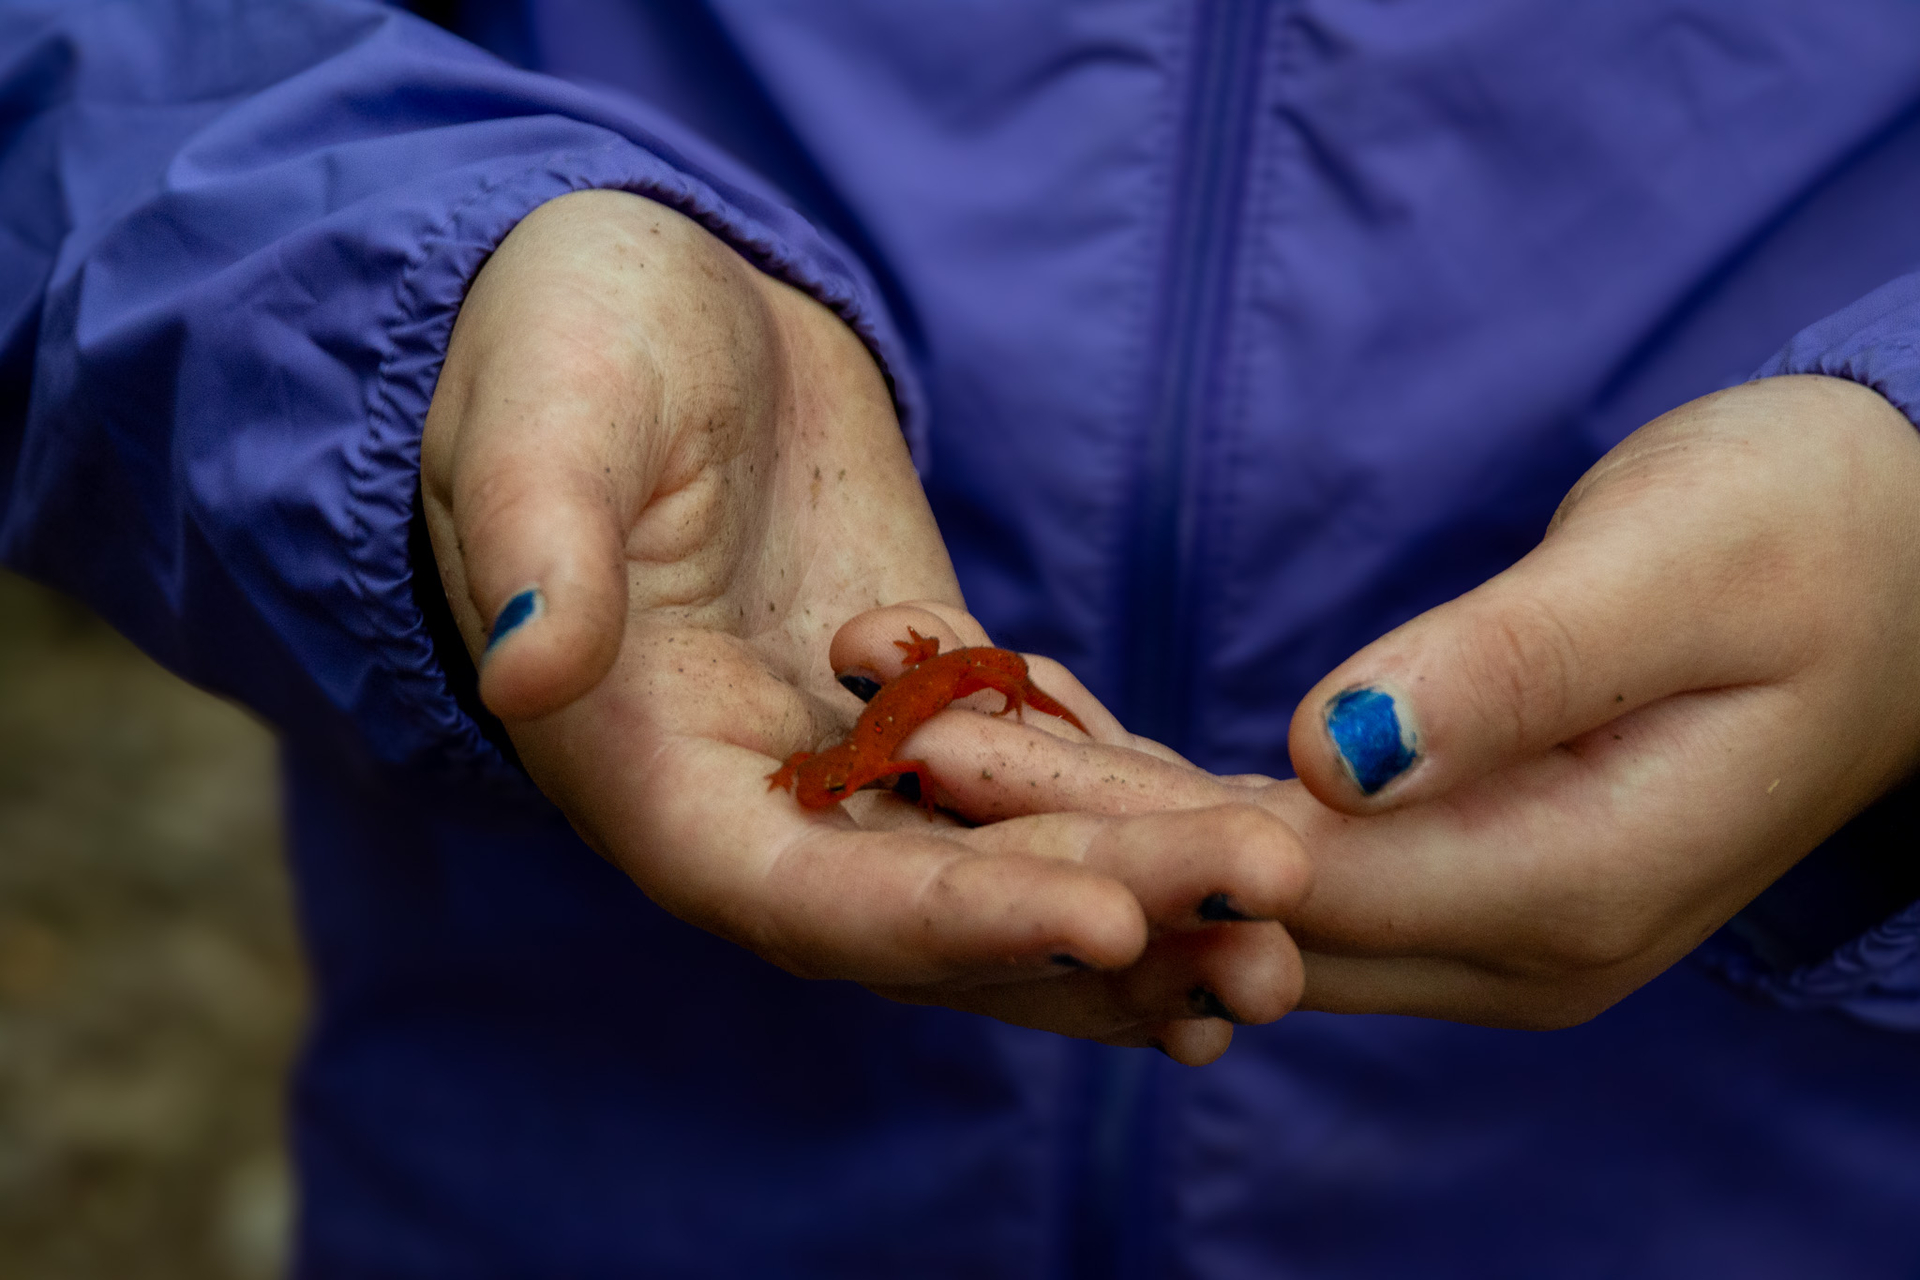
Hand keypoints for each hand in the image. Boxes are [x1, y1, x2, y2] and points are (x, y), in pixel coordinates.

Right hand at [419, 190, 1308, 1063]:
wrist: (658, 313)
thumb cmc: (571, 346)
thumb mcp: (545, 420)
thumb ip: (536, 540)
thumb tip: (523, 666)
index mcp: (656, 774)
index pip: (809, 895)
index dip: (953, 921)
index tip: (1106, 921)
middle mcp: (765, 807)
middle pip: (944, 909)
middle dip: (1106, 915)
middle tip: (1269, 928)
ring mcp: (860, 764)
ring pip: (1009, 866)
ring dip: (1150, 903)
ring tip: (1292, 928)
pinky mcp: (938, 706)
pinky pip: (1044, 785)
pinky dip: (1139, 825)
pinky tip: (1251, 850)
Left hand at [922, 376, 1919, 1027]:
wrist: (1900, 565)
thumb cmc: (1813, 537)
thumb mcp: (1680, 574)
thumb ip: (1513, 672)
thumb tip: (1333, 759)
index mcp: (1565, 890)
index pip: (1289, 879)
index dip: (1107, 822)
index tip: (957, 745)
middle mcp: (1508, 942)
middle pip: (1238, 903)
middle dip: (1058, 829)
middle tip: (896, 736)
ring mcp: (1476, 915)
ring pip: (1239, 885)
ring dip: (1086, 818)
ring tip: (928, 728)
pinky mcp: (1450, 860)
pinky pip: (1277, 846)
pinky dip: (1159, 800)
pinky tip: (1048, 743)